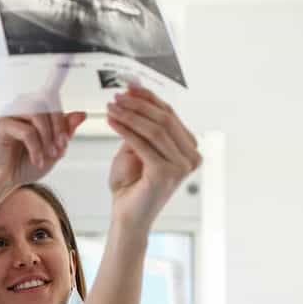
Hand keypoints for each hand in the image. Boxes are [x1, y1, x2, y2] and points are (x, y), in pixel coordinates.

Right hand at [0, 111, 86, 188]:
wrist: (3, 181)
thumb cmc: (24, 165)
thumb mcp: (53, 150)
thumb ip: (66, 132)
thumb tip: (81, 114)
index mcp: (35, 112)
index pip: (53, 101)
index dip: (62, 119)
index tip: (65, 142)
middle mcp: (22, 108)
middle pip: (46, 103)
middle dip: (58, 127)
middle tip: (59, 149)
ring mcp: (11, 115)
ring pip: (37, 114)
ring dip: (47, 137)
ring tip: (48, 155)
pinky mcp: (0, 125)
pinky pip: (26, 130)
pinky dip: (36, 147)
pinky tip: (37, 160)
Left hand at [105, 86, 201, 231]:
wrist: (127, 215)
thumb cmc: (131, 184)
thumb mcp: (136, 148)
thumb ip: (140, 126)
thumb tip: (135, 93)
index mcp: (189, 149)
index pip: (170, 115)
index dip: (149, 99)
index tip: (129, 87)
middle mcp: (191, 157)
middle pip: (164, 119)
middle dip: (139, 105)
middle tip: (117, 96)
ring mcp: (182, 166)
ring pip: (155, 129)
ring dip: (130, 115)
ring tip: (111, 107)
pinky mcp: (166, 174)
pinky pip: (143, 144)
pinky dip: (125, 129)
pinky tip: (111, 121)